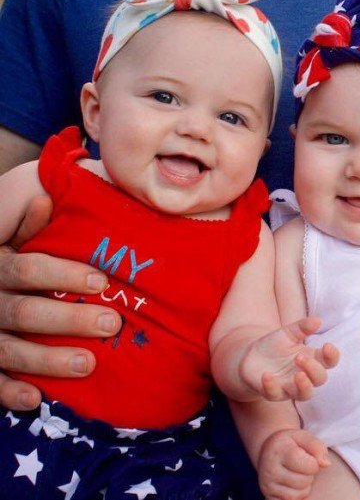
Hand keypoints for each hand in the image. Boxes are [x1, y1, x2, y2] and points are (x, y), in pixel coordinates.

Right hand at [0, 196, 120, 409]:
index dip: (63, 275)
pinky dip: (8, 392)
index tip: (102, 282)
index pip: (27, 268)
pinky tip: (35, 398)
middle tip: (110, 323)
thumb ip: (24, 216)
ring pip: (8, 349)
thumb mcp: (8, 224)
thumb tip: (44, 200)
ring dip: (47, 360)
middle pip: (22, 312)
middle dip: (67, 320)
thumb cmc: (7, 250)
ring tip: (88, 364)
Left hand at [240, 317, 338, 401]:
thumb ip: (303, 327)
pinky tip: (267, 375)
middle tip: (300, 357)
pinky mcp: (273, 392)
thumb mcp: (289, 332)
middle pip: (319, 379)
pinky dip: (272, 386)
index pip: (329, 362)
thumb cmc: (275, 345)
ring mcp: (289, 386)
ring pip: (304, 394)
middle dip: (313, 369)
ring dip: (304, 386)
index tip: (327, 345)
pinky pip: (275, 394)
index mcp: (311, 359)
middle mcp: (304, 375)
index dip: (332, 356)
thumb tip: (318, 320)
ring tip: (298, 375)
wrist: (250, 356)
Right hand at [258, 428, 329, 499]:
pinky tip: (291, 484)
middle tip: (300, 466)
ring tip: (296, 474)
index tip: (307, 457)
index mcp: (279, 450)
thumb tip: (326, 464)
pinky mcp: (269, 497)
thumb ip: (316, 446)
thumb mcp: (302, 437)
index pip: (309, 465)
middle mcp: (270, 468)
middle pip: (304, 482)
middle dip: (308, 474)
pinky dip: (296, 496)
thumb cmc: (289, 444)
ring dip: (303, 486)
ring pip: (298, 495)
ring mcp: (267, 485)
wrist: (267, 451)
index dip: (314, 463)